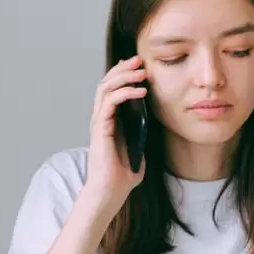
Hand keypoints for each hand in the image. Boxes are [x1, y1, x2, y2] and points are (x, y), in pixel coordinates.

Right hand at [85, 55, 147, 211]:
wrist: (110, 193)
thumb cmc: (123, 176)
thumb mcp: (139, 148)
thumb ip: (142, 134)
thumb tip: (155, 121)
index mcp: (109, 121)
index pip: (112, 90)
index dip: (124, 75)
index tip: (140, 66)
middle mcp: (101, 119)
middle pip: (107, 83)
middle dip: (123, 69)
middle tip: (140, 59)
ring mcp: (99, 123)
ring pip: (105, 88)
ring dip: (124, 76)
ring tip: (141, 71)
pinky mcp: (100, 129)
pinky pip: (110, 103)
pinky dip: (125, 93)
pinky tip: (140, 91)